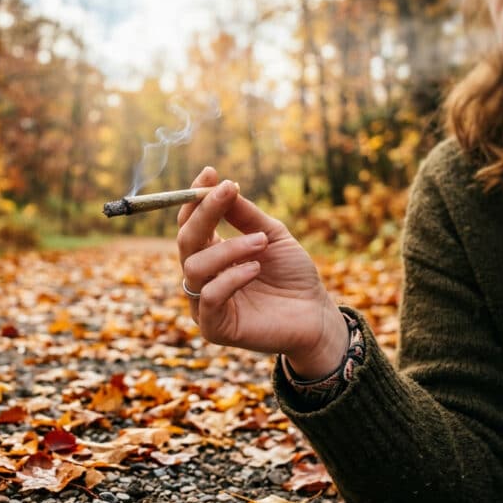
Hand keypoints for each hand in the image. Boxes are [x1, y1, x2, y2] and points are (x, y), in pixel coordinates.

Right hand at [176, 167, 348, 379]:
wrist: (316, 316)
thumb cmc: (293, 276)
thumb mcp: (272, 236)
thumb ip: (246, 216)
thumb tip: (222, 186)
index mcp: (211, 254)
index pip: (190, 223)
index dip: (196, 198)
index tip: (211, 173)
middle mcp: (203, 277)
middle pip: (185, 241)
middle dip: (205, 213)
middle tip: (228, 192)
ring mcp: (204, 304)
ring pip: (194, 267)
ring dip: (229, 248)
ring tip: (261, 243)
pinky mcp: (214, 328)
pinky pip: (209, 297)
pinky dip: (230, 278)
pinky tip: (255, 269)